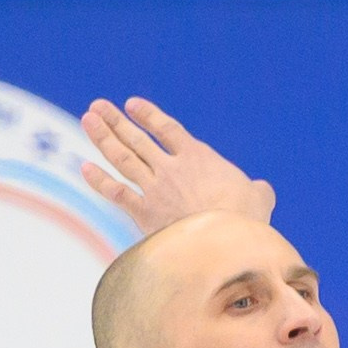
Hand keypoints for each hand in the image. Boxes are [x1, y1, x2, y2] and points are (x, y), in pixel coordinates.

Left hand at [80, 97, 274, 233]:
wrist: (225, 242)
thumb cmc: (247, 220)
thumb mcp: (260, 198)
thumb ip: (257, 189)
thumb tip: (262, 190)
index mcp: (198, 157)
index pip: (167, 129)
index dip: (148, 115)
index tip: (132, 105)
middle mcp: (171, 167)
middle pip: (137, 138)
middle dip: (115, 121)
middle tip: (97, 106)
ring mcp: (155, 189)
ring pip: (123, 158)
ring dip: (103, 137)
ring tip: (88, 120)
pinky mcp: (145, 213)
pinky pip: (116, 193)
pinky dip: (99, 180)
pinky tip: (84, 167)